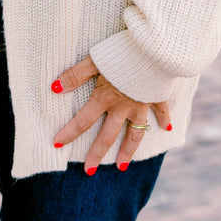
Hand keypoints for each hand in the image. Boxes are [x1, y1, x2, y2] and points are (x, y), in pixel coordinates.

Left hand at [51, 55, 170, 174]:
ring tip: (122, 165)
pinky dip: (164, 120)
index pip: (83, 120)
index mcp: (105, 97)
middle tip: (89, 171)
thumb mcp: (95, 59)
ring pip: (135, 133)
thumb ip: (76, 74)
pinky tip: (166, 128)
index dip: (69, 133)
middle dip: (97, 154)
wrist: (154, 48)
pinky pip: (161, 112)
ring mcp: (142, 104)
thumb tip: (54, 87)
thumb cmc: (122, 51)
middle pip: (108, 135)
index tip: (56, 145)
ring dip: (128, 150)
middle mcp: (123, 106)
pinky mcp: (157, 96)